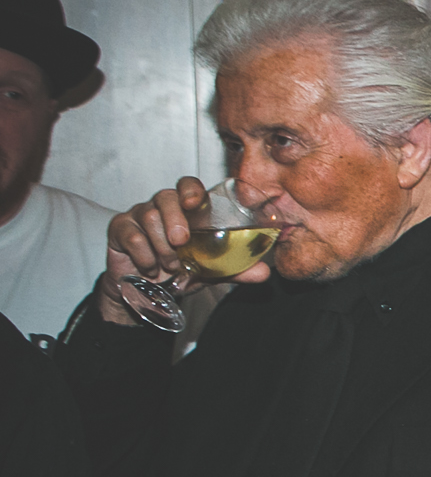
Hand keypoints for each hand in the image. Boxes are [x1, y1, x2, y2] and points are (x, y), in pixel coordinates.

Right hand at [96, 177, 270, 322]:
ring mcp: (138, 215)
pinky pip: (129, 234)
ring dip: (161, 245)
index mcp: (186, 210)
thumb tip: (265, 273)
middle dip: (174, 219)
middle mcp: (161, 207)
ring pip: (148, 216)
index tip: (193, 202)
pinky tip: (151, 268)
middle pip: (165, 197)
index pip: (187, 185)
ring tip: (170, 265)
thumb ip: (236, 269)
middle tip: (180, 243)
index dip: (190, 189)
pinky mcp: (119, 229)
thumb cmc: (182, 271)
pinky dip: (143, 254)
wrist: (148, 291)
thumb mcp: (211, 271)